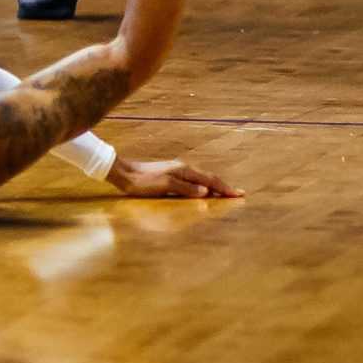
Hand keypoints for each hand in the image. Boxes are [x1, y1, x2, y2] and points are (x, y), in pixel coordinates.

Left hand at [108, 157, 242, 198]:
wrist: (123, 173)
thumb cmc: (143, 182)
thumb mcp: (165, 186)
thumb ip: (186, 188)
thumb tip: (206, 191)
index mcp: (184, 170)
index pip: (210, 180)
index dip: (225, 188)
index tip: (240, 194)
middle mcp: (183, 168)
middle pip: (209, 177)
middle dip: (224, 186)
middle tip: (238, 194)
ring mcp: (176, 171)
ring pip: (201, 178)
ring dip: (214, 185)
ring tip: (225, 192)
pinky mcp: (170, 175)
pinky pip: (193, 180)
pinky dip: (203, 185)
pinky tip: (202, 190)